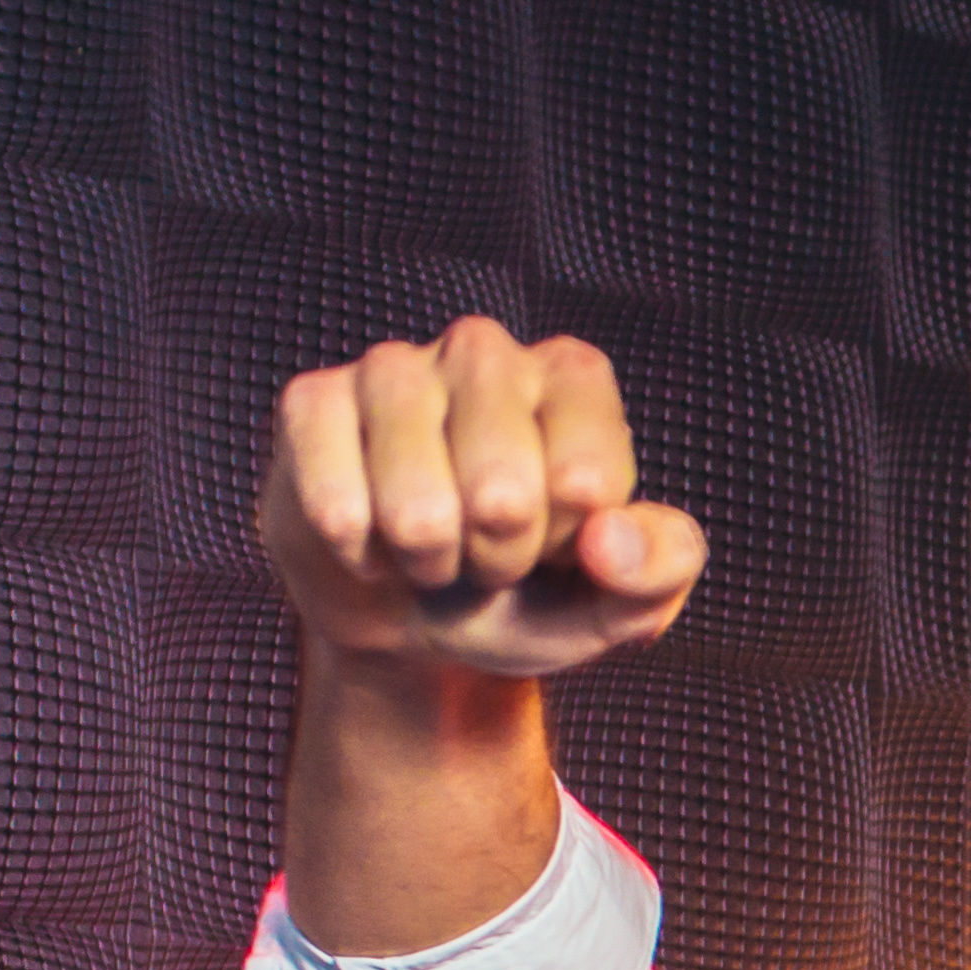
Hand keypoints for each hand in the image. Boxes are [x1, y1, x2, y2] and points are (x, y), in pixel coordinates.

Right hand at [262, 318, 706, 675]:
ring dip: (429, 561)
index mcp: (574, 378)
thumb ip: (659, 570)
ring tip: (435, 547)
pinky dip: (360, 556)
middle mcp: (485, 350)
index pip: (586, 479)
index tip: (558, 542)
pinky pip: (338, 509)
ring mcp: (391, 366)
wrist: (418, 619)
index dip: (570, 544)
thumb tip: (609, 540)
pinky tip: (370, 538)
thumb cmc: (531, 592)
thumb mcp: (619, 599)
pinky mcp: (311, 401)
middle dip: (499, 558)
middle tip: (489, 553)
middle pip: (502, 494)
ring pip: (417, 508)